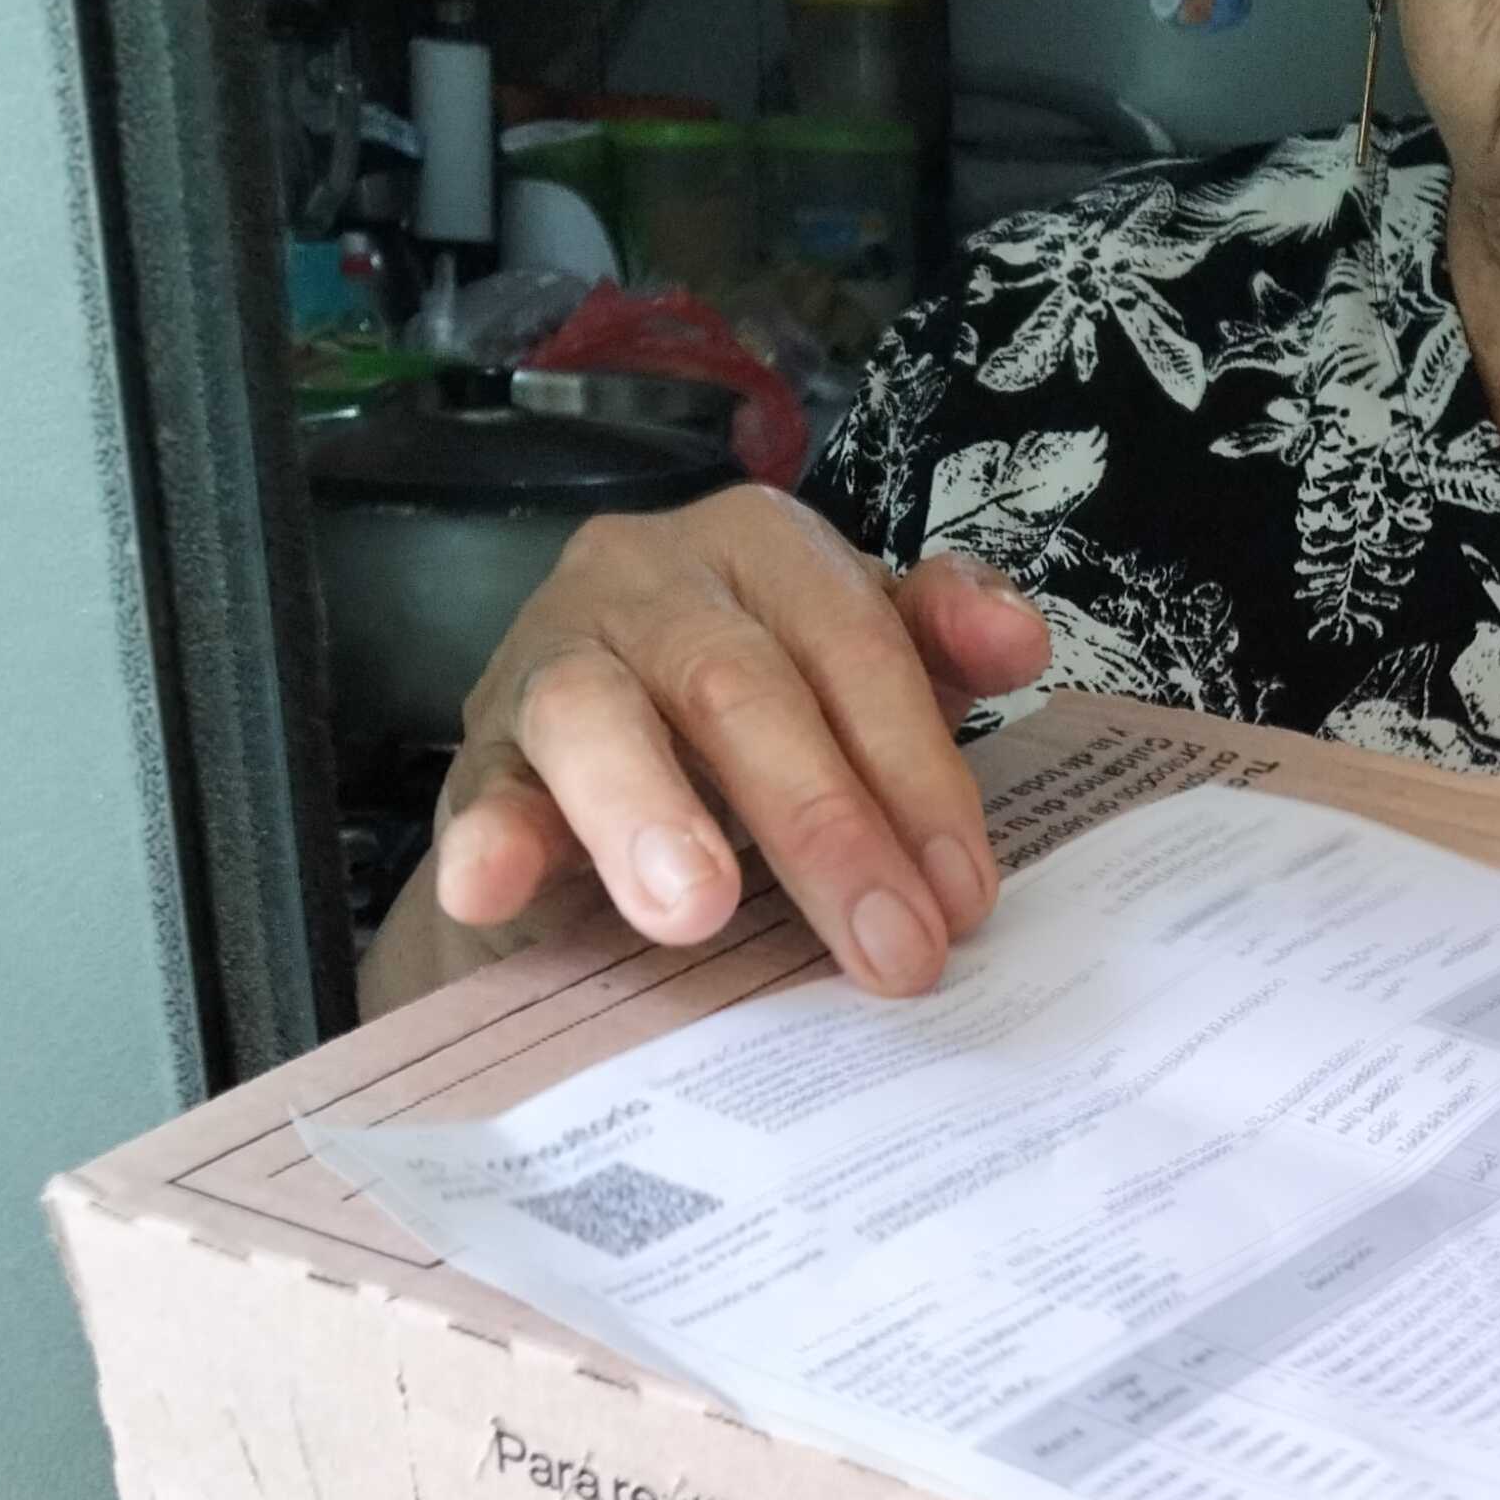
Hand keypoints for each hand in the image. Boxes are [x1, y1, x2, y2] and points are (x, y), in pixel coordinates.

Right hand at [431, 486, 1054, 993]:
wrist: (609, 751)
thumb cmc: (766, 708)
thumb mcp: (865, 660)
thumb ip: (940, 639)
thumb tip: (1018, 639)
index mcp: (765, 550)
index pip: (853, 644)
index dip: (915, 771)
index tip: (962, 893)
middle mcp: (651, 582)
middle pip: (736, 688)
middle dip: (823, 826)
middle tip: (889, 948)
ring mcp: (552, 662)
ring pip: (593, 716)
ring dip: (646, 814)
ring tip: (694, 912)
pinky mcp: (484, 758)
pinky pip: (481, 792)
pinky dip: (489, 840)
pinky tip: (489, 888)